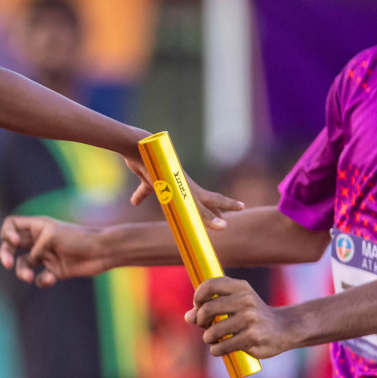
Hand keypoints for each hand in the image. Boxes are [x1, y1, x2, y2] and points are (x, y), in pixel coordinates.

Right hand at [0, 215, 108, 286]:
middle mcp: (38, 241)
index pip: (12, 225)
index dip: (7, 233)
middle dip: (5, 255)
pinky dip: (42, 280)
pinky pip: (40, 278)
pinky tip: (51, 279)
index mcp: (37, 227)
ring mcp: (46, 256)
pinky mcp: (55, 271)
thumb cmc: (78, 238)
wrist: (102, 252)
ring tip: (29, 277)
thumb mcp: (52, 236)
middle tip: (7, 264)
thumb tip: (26, 264)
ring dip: (23, 272)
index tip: (14, 241)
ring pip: (24, 265)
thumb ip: (34, 248)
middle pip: (11, 246)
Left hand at [122, 155, 244, 228]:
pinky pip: (146, 189)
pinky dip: (141, 195)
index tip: (242, 207)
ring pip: (172, 196)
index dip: (228, 205)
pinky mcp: (149, 177)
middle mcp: (181, 186)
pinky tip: (134, 202)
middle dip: (208, 209)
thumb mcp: (187, 198)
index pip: (214, 200)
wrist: (142, 150)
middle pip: (198, 200)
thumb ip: (203, 214)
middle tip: (219, 215)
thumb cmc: (166, 175)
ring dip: (177, 204)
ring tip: (178, 211)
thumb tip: (224, 227)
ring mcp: (166, 181)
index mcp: (193, 190)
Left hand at [187, 276, 300, 359]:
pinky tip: (218, 349)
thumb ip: (211, 307)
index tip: (198, 306)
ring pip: (213, 331)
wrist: (284, 329)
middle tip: (205, 326)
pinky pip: (223, 345)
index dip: (198, 297)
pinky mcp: (252, 337)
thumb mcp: (235, 304)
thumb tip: (188, 317)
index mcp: (240, 287)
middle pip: (207, 309)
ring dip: (207, 338)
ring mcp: (250, 318)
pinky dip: (216, 350)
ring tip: (212, 339)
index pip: (210, 285)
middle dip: (200, 320)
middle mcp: (245, 300)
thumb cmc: (252, 315)